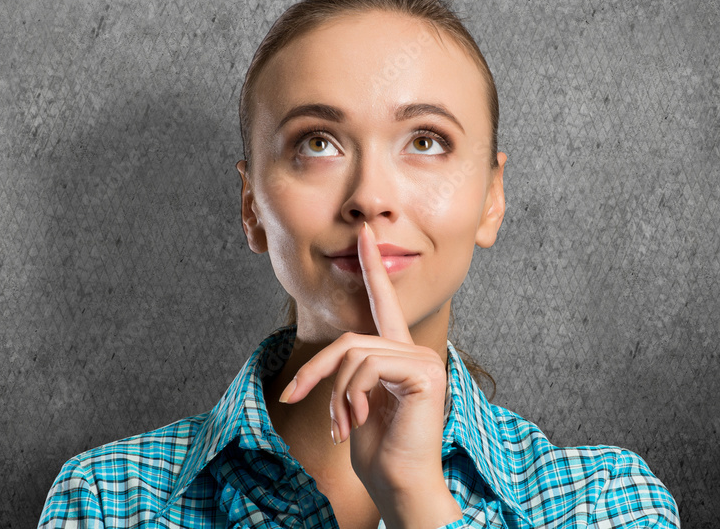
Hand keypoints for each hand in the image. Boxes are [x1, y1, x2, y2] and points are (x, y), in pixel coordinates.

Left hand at [278, 222, 461, 527]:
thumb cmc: (378, 452)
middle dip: (315, 371)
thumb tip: (331, 363)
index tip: (364, 234)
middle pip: (348, 341)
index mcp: (397, 353)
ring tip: (342, 425)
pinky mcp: (423, 372)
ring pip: (354, 354)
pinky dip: (350, 395)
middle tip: (296, 399)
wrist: (399, 487)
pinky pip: (367, 366)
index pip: (383, 302)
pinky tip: (358, 421)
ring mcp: (421, 358)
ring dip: (335, 394)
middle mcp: (412, 349)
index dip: (372, 266)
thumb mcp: (353, 403)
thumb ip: (348, 371)